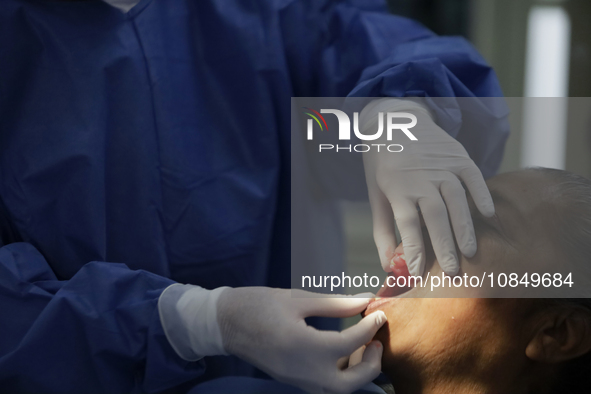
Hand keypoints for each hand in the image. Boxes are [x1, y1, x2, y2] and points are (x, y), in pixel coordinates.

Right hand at [217, 288, 385, 393]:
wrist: (224, 323)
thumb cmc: (258, 305)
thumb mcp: (298, 299)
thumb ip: (334, 303)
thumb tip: (365, 300)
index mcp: (304, 345)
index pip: (350, 342)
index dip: (370, 327)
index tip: (378, 313)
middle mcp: (302, 370)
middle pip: (349, 384)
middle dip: (370, 366)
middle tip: (375, 342)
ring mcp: (296, 379)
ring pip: (337, 390)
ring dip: (356, 374)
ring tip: (360, 347)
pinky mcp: (291, 380)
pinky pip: (323, 386)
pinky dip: (339, 375)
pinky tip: (341, 353)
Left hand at [361, 98, 494, 275]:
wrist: (395, 121)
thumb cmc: (383, 166)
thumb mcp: (376, 195)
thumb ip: (383, 231)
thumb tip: (388, 266)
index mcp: (396, 187)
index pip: (408, 223)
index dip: (413, 249)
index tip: (419, 272)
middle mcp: (420, 176)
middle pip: (435, 215)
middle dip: (445, 245)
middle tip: (454, 272)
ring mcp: (441, 165)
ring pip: (456, 198)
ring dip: (464, 226)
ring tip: (471, 252)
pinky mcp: (457, 155)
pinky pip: (473, 175)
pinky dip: (482, 193)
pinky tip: (489, 214)